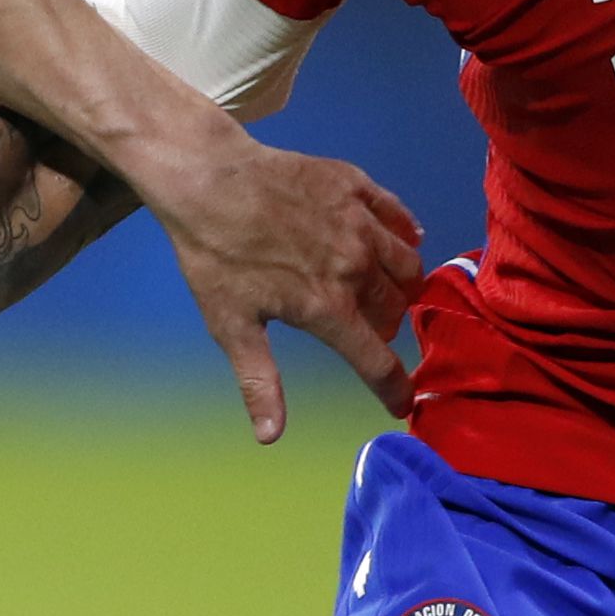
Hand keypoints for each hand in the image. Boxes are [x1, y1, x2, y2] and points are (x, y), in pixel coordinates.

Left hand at [128, 134, 423, 440]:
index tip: (402, 402)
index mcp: (327, 307)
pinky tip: (400, 242)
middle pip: (395, 311)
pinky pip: (398, 216)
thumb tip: (270, 436)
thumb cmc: (214, 255)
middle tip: (368, 331)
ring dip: (402, 287)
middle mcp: (355, 266)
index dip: (393, 388)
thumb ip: (260, 381)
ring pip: (407, 266)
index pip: (376, 360)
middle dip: (387, 329)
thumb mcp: (230, 325)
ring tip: (382, 291)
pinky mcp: (356, 187)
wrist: (207, 179)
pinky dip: (405, 236)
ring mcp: (360, 223)